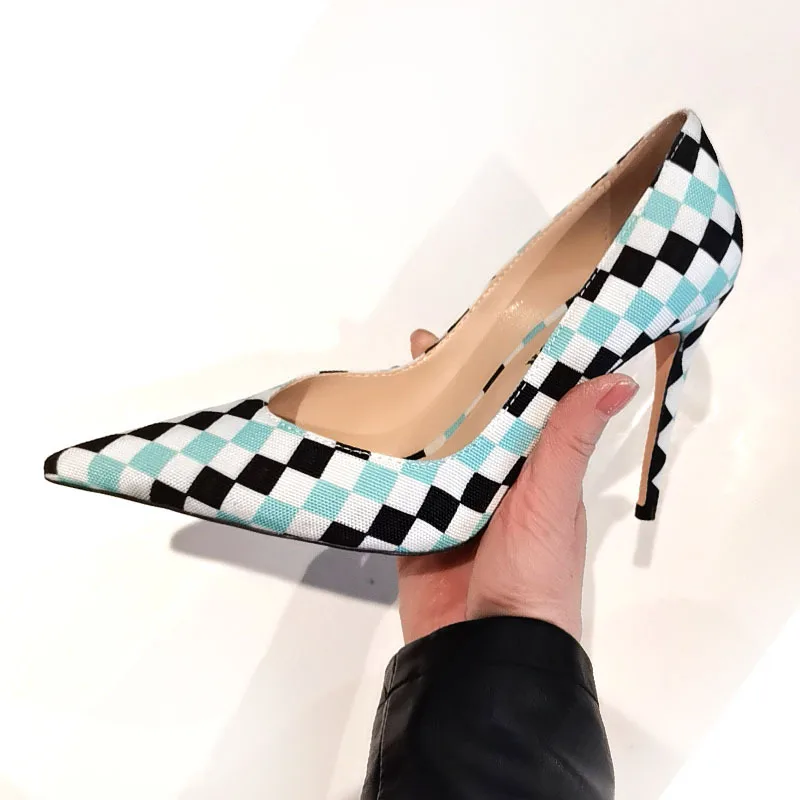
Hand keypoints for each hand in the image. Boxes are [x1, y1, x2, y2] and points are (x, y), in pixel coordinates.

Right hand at [397, 329, 638, 642]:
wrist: (482, 655)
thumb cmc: (532, 576)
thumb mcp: (552, 501)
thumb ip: (569, 442)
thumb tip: (618, 379)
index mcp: (534, 469)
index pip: (521, 405)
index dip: (506, 368)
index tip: (488, 327)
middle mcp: (495, 481)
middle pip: (470, 421)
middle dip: (450, 384)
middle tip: (422, 345)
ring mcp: (452, 504)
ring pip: (433, 447)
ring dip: (415, 414)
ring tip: (392, 376)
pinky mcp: (417, 528)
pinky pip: (399, 485)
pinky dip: (386, 460)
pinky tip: (367, 430)